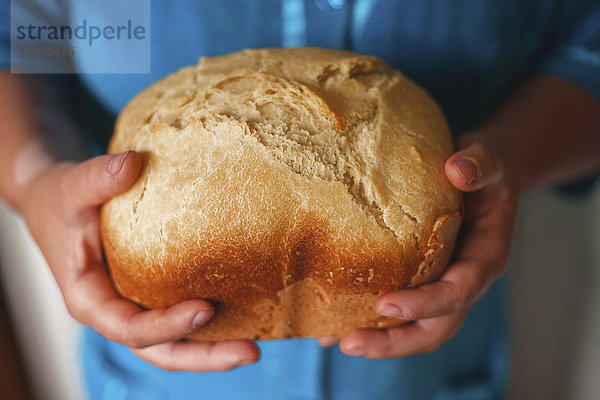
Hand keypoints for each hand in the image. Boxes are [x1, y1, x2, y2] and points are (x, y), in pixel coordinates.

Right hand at [19, 151, 259, 370]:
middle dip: (204, 358)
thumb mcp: (70, 186)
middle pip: (160, 350)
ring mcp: (135, 305)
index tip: (207, 310)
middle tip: (251, 352)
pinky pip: (182, 314)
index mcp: (89, 298)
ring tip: (255, 347)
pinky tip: (247, 313)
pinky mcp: (152, 291)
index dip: (166, 326)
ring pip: (175, 342)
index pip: (127, 329)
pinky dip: (211, 324)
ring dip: (213, 349)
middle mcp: (115, 310)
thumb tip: (132, 162)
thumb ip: (97, 178)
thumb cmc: (60, 197)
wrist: (58, 198)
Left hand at [330, 138, 518, 357]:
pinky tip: (334, 323)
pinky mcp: (422, 278)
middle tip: (349, 343)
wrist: (483, 174)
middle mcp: (464, 279)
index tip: (385, 305)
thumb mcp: (490, 158)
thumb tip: (457, 170)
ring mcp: (442, 282)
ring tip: (333, 340)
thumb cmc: (486, 168)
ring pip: (416, 326)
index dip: (425, 304)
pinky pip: (399, 308)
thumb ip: (479, 164)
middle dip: (395, 341)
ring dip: (379, 339)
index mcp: (485, 257)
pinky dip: (370, 321)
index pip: (459, 291)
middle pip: (436, 326)